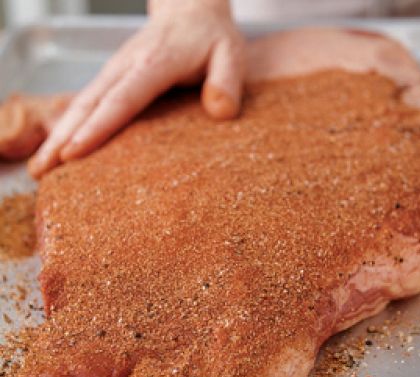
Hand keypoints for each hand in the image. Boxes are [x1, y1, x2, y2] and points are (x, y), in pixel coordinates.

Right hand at [28, 0, 244, 178]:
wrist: (191, 10)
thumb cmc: (211, 38)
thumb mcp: (230, 54)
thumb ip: (227, 82)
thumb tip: (220, 111)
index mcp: (154, 63)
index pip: (121, 99)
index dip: (96, 127)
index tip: (73, 152)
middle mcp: (126, 66)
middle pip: (89, 104)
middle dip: (62, 138)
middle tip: (42, 170)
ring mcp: (116, 70)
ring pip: (81, 104)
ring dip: (57, 134)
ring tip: (41, 167)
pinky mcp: (113, 77)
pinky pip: (88, 103)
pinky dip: (70, 126)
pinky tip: (60, 147)